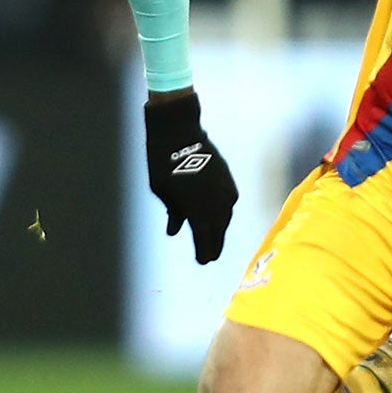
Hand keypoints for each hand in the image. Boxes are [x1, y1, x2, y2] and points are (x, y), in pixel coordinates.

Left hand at [144, 92, 237, 264]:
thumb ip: (173, 213)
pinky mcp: (227, 176)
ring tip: (216, 239)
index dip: (204, 251)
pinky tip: (222, 216)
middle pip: (218, 230)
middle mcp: (214, 201)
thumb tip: (175, 231)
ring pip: (226, 216)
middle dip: (214, 244)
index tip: (203, 261)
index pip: (204, 238)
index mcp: (197, 208)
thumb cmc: (163, 162)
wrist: (179, 131)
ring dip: (221, 229)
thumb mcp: (162, 191)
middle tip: (210, 257)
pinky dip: (225, 211)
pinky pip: (230, 200)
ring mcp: (223, 188)